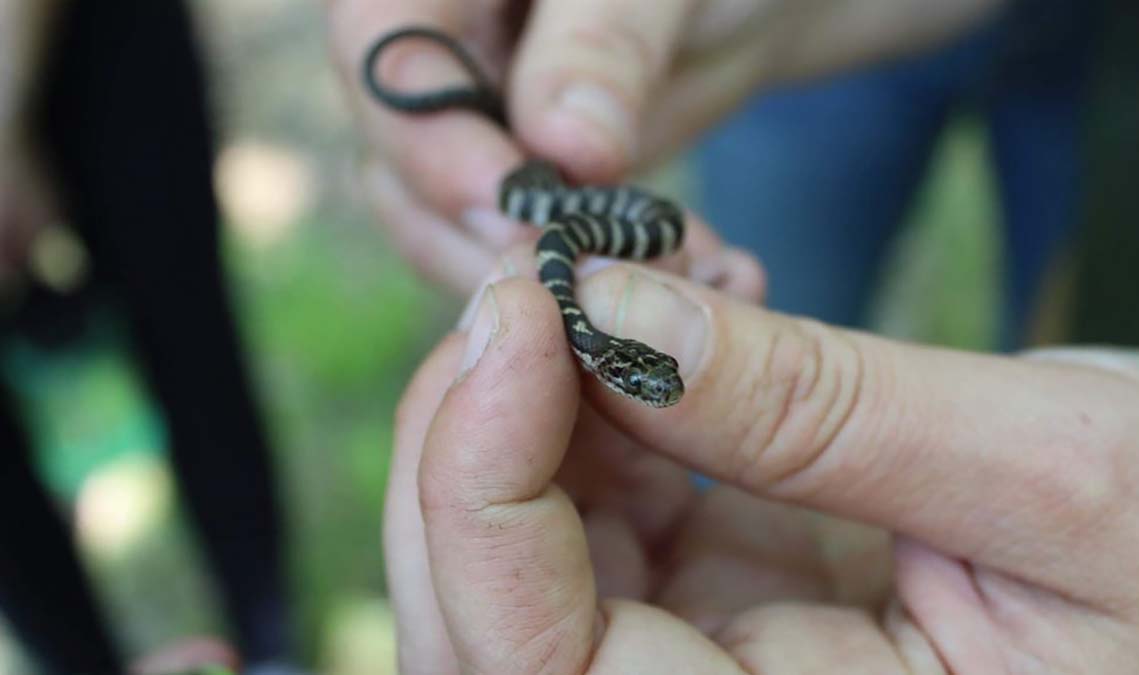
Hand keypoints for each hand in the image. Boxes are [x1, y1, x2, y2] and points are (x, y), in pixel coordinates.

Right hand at [328, 0, 997, 297]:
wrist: (753, 2)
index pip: (380, 55)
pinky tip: (679, 278)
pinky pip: (529, 251)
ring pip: (455, 229)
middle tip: (593, 277)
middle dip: (493, 237)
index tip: (519, 209)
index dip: (431, 142)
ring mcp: (475, 130)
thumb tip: (564, 147)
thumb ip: (607, 44)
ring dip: (549, 277)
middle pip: (399, 166)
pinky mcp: (524, 189)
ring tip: (661, 280)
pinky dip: (595, 280)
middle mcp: (438, 55)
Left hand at [386, 266, 1138, 672]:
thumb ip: (820, 410)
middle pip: (491, 628)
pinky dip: (606, 397)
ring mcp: (721, 663)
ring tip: (647, 281)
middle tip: (540, 285)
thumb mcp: (1061, 472)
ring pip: (531, 557)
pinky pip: (604, 505)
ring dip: (542, 402)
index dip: (481, 500)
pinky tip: (682, 320)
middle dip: (472, 442)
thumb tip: (610, 318)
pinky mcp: (733, 591)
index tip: (518, 319)